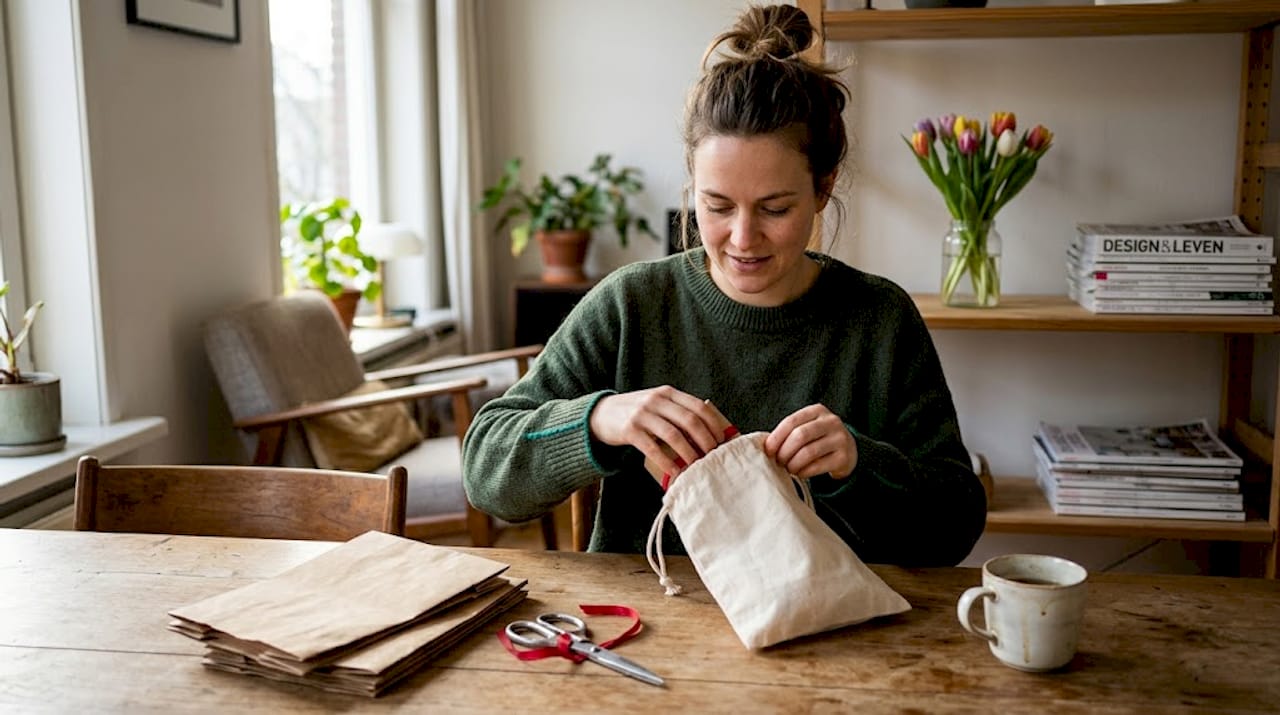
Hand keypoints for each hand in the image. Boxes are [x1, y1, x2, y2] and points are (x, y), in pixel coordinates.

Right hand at [589, 386, 731, 484]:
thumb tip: (707, 434)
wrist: (601, 414)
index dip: (713, 424)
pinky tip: (675, 471)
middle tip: (712, 456)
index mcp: (667, 393)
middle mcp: (656, 400)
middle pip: (689, 420)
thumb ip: (677, 412)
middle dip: (705, 440)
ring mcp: (642, 414)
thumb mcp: (657, 404)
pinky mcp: (629, 430)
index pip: (698, 406)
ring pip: (674, 435)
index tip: (721, 440)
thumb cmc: (637, 413)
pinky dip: (667, 461)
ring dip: (688, 453)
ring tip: (696, 465)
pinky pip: (653, 448)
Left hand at [764, 404, 856, 479]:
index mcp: (817, 411)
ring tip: (788, 468)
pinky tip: (800, 473)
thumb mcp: (807, 428)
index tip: (768, 450)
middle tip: (778, 462)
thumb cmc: (819, 439)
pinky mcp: (844, 457)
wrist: (849, 451)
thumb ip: (790, 432)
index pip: (791, 421)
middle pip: (799, 436)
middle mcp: (831, 422)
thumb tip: (766, 447)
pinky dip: (804, 472)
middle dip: (784, 452)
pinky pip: (818, 466)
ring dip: (793, 464)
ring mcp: (840, 439)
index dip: (776, 437)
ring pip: (808, 452)